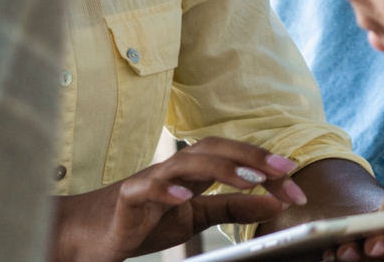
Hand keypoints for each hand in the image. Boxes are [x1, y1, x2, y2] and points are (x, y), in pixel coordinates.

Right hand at [49, 138, 306, 261]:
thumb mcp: (195, 217)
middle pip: (215, 149)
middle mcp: (174, 168)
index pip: (234, 158)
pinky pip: (145, 189)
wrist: (88, 234)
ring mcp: (149, 180)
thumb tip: (274, 201)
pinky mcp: (126, 199)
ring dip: (221, 169)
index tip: (295, 180)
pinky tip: (183, 197)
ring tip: (249, 180)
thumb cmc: (142, 221)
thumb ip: (232, 208)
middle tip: (284, 171)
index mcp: (193, 172)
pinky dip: (165, 190)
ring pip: (187, 162)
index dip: (264, 163)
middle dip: (252, 157)